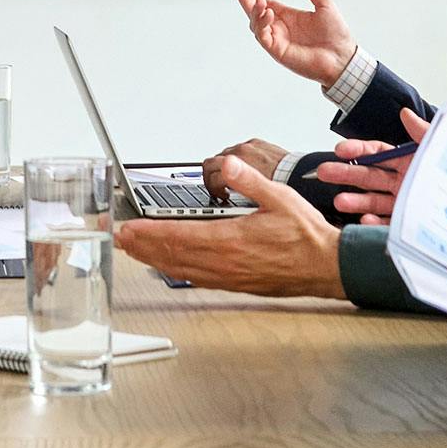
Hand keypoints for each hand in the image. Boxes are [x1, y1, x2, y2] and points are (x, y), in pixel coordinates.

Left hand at [116, 157, 343, 298]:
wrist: (325, 266)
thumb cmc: (306, 235)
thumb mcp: (280, 197)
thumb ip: (249, 180)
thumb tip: (227, 163)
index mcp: (230, 240)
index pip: (179, 236)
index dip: (149, 233)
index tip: (128, 228)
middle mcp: (224, 263)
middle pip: (172, 255)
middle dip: (143, 246)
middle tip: (121, 239)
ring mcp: (228, 277)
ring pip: (182, 269)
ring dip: (155, 259)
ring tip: (136, 251)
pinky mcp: (235, 284)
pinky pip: (197, 278)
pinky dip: (176, 271)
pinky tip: (170, 266)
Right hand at [201, 139, 288, 198]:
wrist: (301, 175)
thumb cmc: (282, 187)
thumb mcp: (255, 198)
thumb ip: (234, 192)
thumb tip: (221, 200)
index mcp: (239, 164)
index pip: (210, 172)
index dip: (212, 188)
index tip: (219, 196)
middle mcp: (242, 152)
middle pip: (212, 162)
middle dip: (213, 177)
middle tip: (221, 190)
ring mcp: (249, 146)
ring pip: (224, 156)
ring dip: (225, 169)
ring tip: (234, 183)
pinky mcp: (257, 143)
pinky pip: (241, 150)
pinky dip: (240, 161)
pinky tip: (247, 172)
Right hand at [234, 0, 356, 87]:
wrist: (342, 58)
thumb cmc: (336, 37)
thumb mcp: (324, 5)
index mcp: (289, 17)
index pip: (266, 3)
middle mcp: (282, 28)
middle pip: (256, 13)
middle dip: (246, 1)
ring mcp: (279, 40)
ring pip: (256, 25)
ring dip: (254, 12)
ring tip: (259, 1)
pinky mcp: (279, 51)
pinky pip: (263, 37)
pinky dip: (261, 25)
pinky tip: (267, 14)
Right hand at [314, 107, 427, 223]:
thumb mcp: (442, 149)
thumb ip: (423, 132)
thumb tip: (404, 112)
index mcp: (408, 160)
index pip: (377, 153)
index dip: (358, 150)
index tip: (340, 150)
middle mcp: (403, 180)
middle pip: (368, 175)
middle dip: (345, 173)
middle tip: (322, 171)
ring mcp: (404, 202)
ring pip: (373, 200)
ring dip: (355, 200)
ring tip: (338, 201)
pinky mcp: (408, 223)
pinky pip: (387, 223)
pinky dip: (374, 223)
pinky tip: (363, 220)